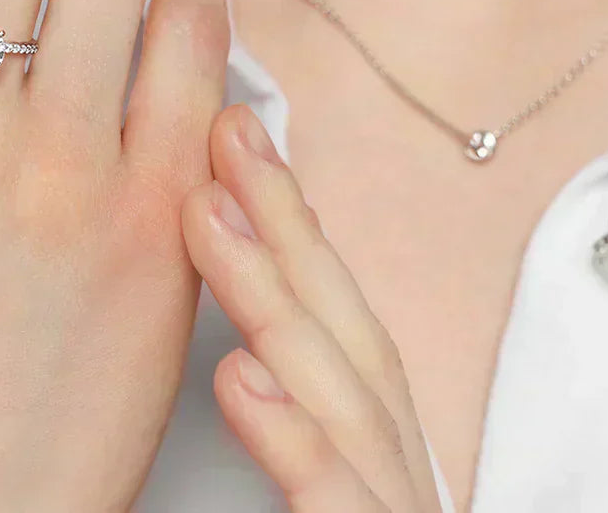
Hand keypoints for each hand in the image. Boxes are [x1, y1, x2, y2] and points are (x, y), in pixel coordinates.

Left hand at [181, 106, 444, 512]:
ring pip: (348, 400)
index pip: (342, 322)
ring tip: (209, 215)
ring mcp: (392, 509)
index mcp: (383, 447)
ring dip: (279, 299)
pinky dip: (295, 438)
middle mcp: (399, 469)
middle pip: (350, 335)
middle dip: (290, 228)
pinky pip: (340, 502)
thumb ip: (305, 416)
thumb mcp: (330, 484)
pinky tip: (237, 376)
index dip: (295, 228)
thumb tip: (250, 340)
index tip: (237, 144)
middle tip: (228, 133)